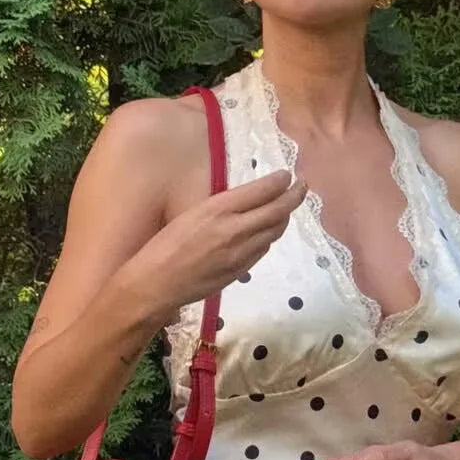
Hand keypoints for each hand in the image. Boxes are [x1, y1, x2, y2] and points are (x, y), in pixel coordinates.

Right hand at [134, 169, 308, 315]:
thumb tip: (247, 200)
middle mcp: (235, 230)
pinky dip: (269, 235)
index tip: (287, 175)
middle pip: (278, 211)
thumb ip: (221, 207)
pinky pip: (263, 249)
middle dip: (295, 196)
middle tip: (302, 185)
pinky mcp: (241, 271)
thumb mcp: (190, 214)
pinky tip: (266, 231)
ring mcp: (241, 253)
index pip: (263, 191)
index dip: (281, 181)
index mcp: (219, 209)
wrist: (156, 284)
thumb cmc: (164, 245)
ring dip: (284, 216)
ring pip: (275, 231)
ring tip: (286, 206)